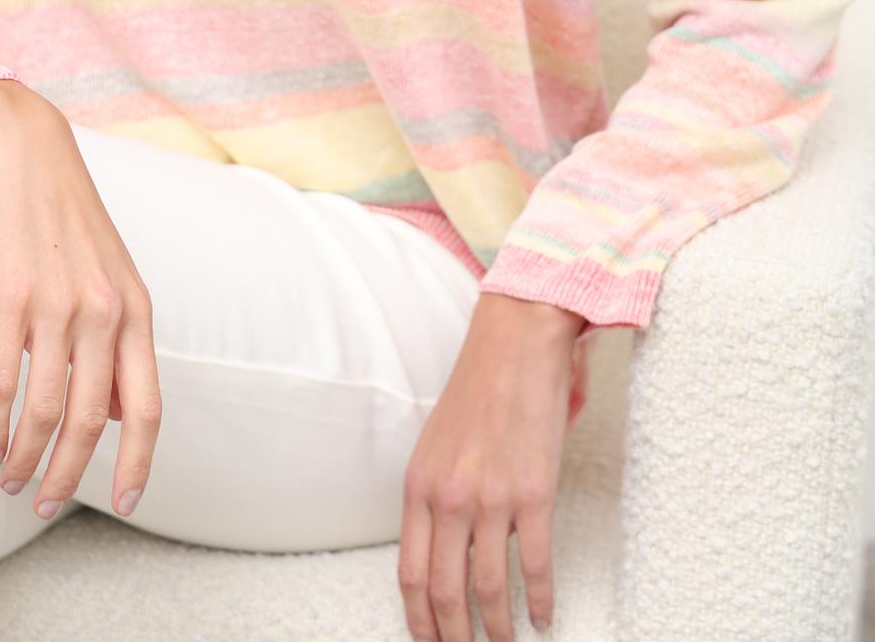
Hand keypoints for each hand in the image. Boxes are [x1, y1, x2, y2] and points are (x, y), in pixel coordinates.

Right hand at [0, 79, 162, 518]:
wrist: (24, 147)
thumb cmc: (66, 213)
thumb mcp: (112, 272)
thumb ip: (121, 339)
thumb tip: (121, 412)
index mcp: (136, 309)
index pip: (148, 406)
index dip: (138, 464)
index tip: (125, 503)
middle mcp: (104, 312)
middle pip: (94, 421)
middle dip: (69, 475)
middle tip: (44, 504)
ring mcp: (56, 306)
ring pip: (46, 410)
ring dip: (26, 456)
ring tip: (9, 477)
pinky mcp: (7, 297)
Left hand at [397, 292, 580, 640]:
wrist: (515, 343)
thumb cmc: (478, 388)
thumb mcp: (436, 443)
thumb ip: (433, 495)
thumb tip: (443, 548)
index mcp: (418, 486)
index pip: (409, 574)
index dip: (419, 620)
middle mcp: (448, 497)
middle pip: (445, 592)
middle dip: (454, 637)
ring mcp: (491, 498)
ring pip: (489, 589)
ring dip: (498, 630)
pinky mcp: (533, 493)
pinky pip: (536, 565)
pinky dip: (540, 600)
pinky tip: (544, 617)